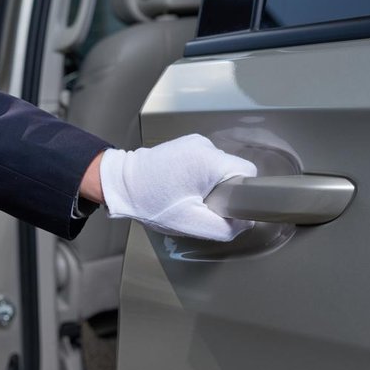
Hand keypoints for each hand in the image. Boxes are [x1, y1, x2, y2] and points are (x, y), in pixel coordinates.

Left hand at [98, 134, 256, 241]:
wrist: (122, 184)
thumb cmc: (152, 203)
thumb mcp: (192, 224)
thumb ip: (225, 228)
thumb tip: (245, 222)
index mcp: (210, 160)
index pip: (247, 173)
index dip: (242, 193)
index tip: (224, 206)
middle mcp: (205, 145)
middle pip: (232, 171)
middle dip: (222, 190)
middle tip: (199, 204)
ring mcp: (195, 142)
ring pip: (219, 168)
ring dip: (209, 184)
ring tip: (186, 195)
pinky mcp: (186, 144)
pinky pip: (205, 162)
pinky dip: (199, 176)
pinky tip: (181, 186)